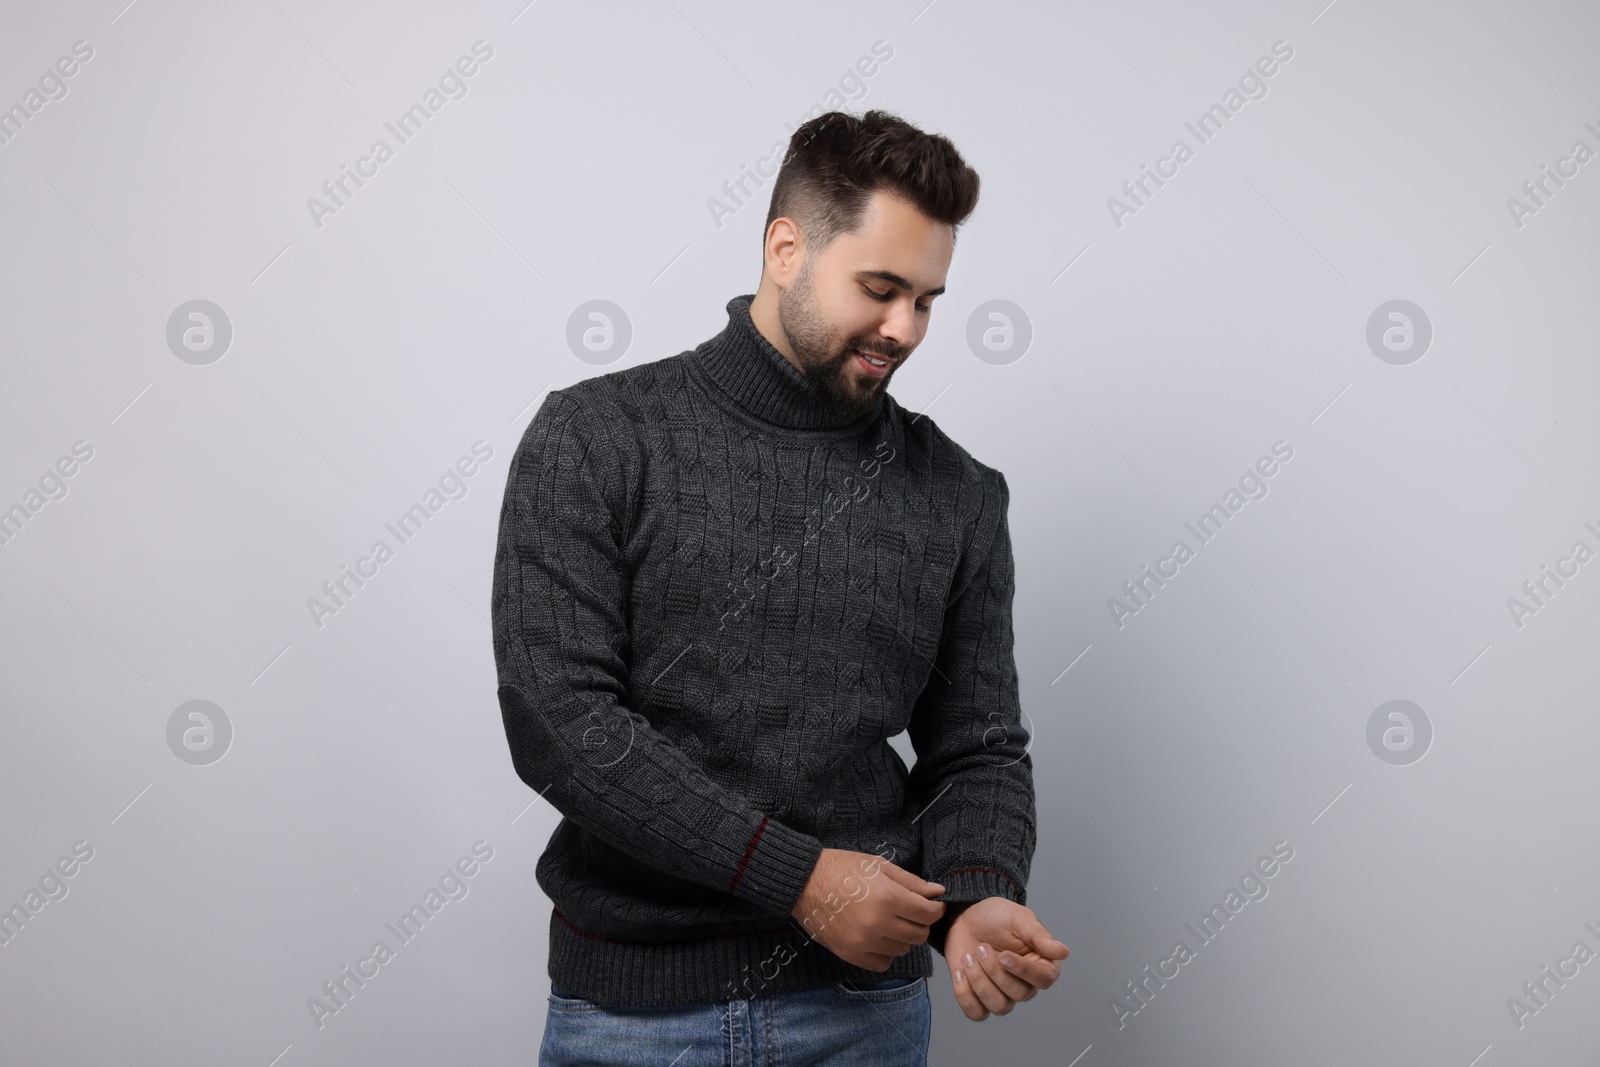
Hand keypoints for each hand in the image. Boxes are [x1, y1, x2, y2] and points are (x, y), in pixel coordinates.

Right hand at [791, 848, 946, 970]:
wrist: (804, 882)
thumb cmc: (842, 868)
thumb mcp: (879, 866)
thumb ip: (912, 882)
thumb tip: (938, 892)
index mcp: (887, 897)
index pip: (928, 914)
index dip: (936, 909)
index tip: (933, 905)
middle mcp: (878, 923)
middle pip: (918, 935)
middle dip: (921, 923)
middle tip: (911, 912)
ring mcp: (863, 942)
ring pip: (902, 950)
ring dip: (902, 937)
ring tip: (890, 921)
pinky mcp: (850, 954)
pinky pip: (883, 963)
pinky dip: (885, 953)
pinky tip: (878, 937)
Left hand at [943, 897, 1068, 1019]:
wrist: (967, 918)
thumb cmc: (996, 916)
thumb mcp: (1018, 918)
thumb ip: (1039, 936)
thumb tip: (1063, 952)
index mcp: (1042, 964)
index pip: (1043, 980)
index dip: (1022, 970)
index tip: (1003, 955)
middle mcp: (1026, 984)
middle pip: (1019, 995)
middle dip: (994, 971)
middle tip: (981, 947)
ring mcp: (1003, 994)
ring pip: (999, 1007)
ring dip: (979, 981)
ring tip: (968, 956)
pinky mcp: (981, 999)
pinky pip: (977, 1013)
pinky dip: (965, 995)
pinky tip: (960, 972)